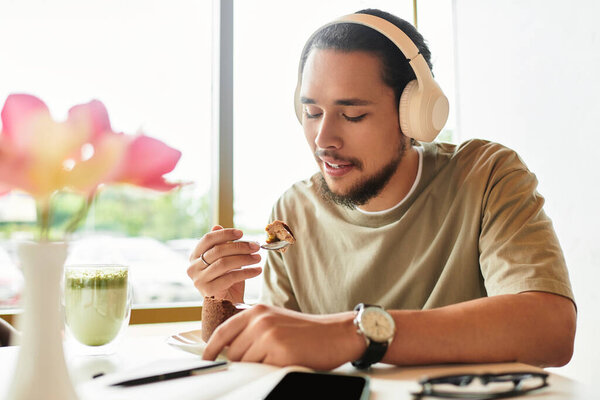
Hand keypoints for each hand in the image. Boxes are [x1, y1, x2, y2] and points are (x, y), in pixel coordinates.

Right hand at [187, 225, 261, 303]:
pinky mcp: (209, 291)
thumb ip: (220, 245)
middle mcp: (192, 268)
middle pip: (218, 251)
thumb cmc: (226, 279)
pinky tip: (257, 270)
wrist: (226, 304)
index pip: (208, 239)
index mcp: (194, 256)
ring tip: (258, 258)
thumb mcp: (224, 259)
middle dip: (240, 247)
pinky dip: (246, 272)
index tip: (241, 233)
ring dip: (245, 259)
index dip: (225, 234)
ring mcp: (199, 280)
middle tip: (255, 246)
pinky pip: (230, 277)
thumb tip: (217, 226)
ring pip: (224, 263)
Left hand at [202, 304, 365, 369]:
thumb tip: (228, 351)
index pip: (222, 332)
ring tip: (278, 358)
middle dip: (244, 361)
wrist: (336, 334)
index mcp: (257, 311)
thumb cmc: (307, 332)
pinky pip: (261, 371)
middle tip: (265, 359)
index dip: (210, 350)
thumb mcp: (275, 321)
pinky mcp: (279, 352)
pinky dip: (270, 371)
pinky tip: (285, 361)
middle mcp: (260, 320)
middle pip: (233, 353)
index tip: (206, 361)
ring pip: (246, 363)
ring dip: (259, 366)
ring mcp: (268, 335)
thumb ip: (251, 330)